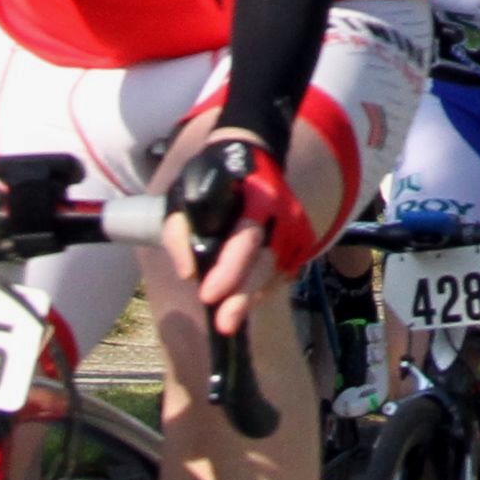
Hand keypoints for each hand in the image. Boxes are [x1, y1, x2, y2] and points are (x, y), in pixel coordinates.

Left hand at [164, 128, 282, 337]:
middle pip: (266, 261)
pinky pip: (282, 273)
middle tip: (225, 324)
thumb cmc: (213, 177)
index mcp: (257, 198)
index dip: (229, 270)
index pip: (245, 239)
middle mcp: (283, 215)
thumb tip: (189, 273)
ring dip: (252, 296)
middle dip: (244, 296)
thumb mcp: (185, 195)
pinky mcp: (298, 242)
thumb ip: (180, 232)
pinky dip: (263, 289)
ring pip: (276, 271)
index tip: (207, 295)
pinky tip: (245, 299)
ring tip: (229, 317)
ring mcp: (295, 229)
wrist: (253, 154)